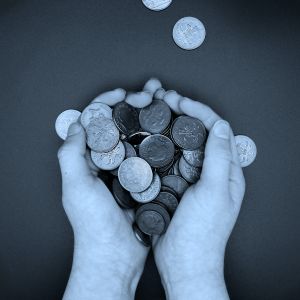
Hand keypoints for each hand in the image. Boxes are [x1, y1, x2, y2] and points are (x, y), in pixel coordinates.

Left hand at [57, 79, 161, 299]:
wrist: (117, 255)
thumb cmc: (93, 225)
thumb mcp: (76, 188)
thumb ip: (71, 155)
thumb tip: (77, 124)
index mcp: (90, 159)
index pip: (97, 121)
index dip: (108, 102)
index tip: (123, 93)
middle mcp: (109, 161)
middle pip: (122, 124)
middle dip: (137, 103)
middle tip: (153, 93)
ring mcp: (129, 169)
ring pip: (140, 136)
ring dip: (152, 117)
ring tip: (166, 100)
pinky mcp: (146, 179)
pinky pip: (153, 155)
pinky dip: (163, 140)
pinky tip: (173, 128)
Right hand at [153, 91, 245, 299]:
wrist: (183, 262)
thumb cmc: (202, 233)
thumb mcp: (214, 193)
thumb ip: (219, 158)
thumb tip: (222, 126)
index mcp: (226, 171)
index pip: (217, 130)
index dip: (199, 111)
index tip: (179, 101)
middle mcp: (210, 171)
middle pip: (198, 132)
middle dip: (182, 112)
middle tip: (163, 99)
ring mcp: (190, 177)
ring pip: (182, 143)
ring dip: (170, 125)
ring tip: (154, 111)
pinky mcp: (174, 184)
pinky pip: (168, 158)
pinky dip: (160, 144)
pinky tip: (147, 137)